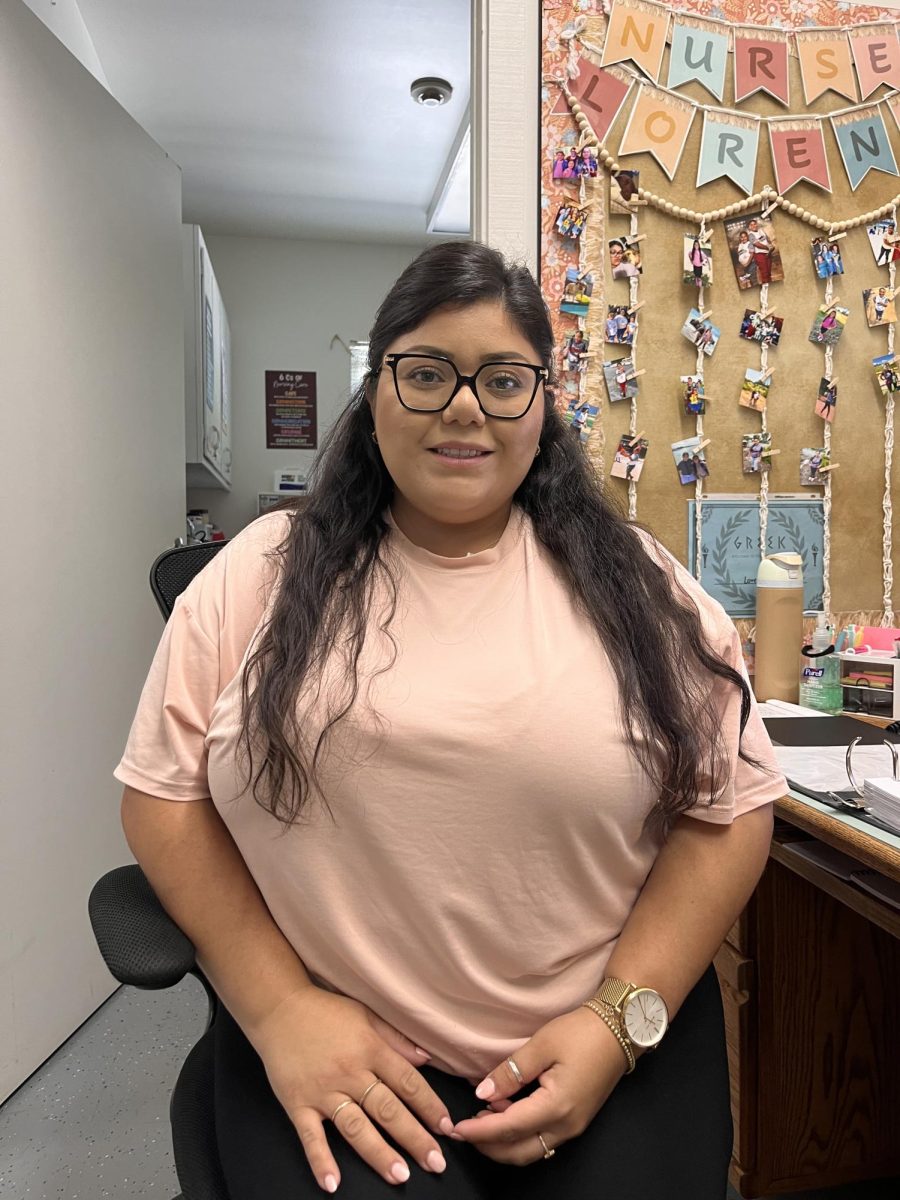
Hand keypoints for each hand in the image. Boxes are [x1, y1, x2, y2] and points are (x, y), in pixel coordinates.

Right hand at [248, 987, 452, 1192]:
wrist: (278, 1009)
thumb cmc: (326, 1011)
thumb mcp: (366, 1015)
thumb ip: (396, 1039)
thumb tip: (427, 1059)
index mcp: (370, 1049)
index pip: (407, 1082)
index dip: (429, 1106)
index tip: (447, 1127)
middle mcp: (350, 1072)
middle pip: (387, 1109)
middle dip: (414, 1137)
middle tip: (436, 1163)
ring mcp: (323, 1090)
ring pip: (355, 1127)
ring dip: (378, 1153)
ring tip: (400, 1176)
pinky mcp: (297, 1103)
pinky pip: (310, 1136)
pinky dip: (320, 1160)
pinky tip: (332, 1184)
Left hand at [451, 1007, 629, 1164]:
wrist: (620, 1030)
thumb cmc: (581, 1033)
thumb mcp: (542, 1045)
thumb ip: (511, 1072)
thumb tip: (482, 1094)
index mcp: (557, 1107)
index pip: (509, 1129)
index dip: (479, 1132)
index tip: (456, 1129)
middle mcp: (566, 1126)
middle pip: (519, 1152)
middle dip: (488, 1146)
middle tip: (463, 1130)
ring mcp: (573, 1127)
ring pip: (531, 1149)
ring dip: (504, 1142)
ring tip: (481, 1117)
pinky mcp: (576, 1120)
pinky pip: (542, 1139)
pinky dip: (520, 1134)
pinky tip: (505, 1111)